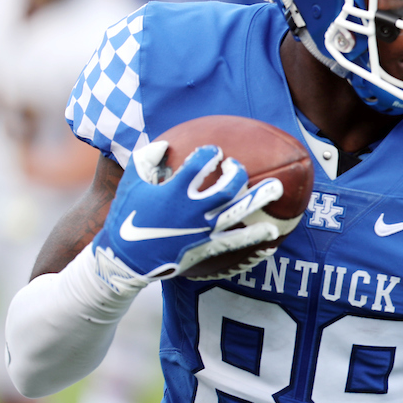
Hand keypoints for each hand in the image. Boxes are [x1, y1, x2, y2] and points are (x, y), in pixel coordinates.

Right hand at [91, 140, 283, 282]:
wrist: (124, 259)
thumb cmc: (126, 217)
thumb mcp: (131, 183)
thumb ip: (147, 159)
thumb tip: (165, 143)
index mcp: (174, 191)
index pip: (200, 164)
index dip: (210, 154)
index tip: (214, 152)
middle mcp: (193, 209)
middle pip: (228, 187)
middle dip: (238, 173)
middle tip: (237, 167)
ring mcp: (203, 229)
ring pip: (238, 212)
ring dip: (260, 199)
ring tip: (278, 188)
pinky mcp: (207, 246)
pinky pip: (236, 242)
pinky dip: (255, 237)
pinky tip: (273, 233)